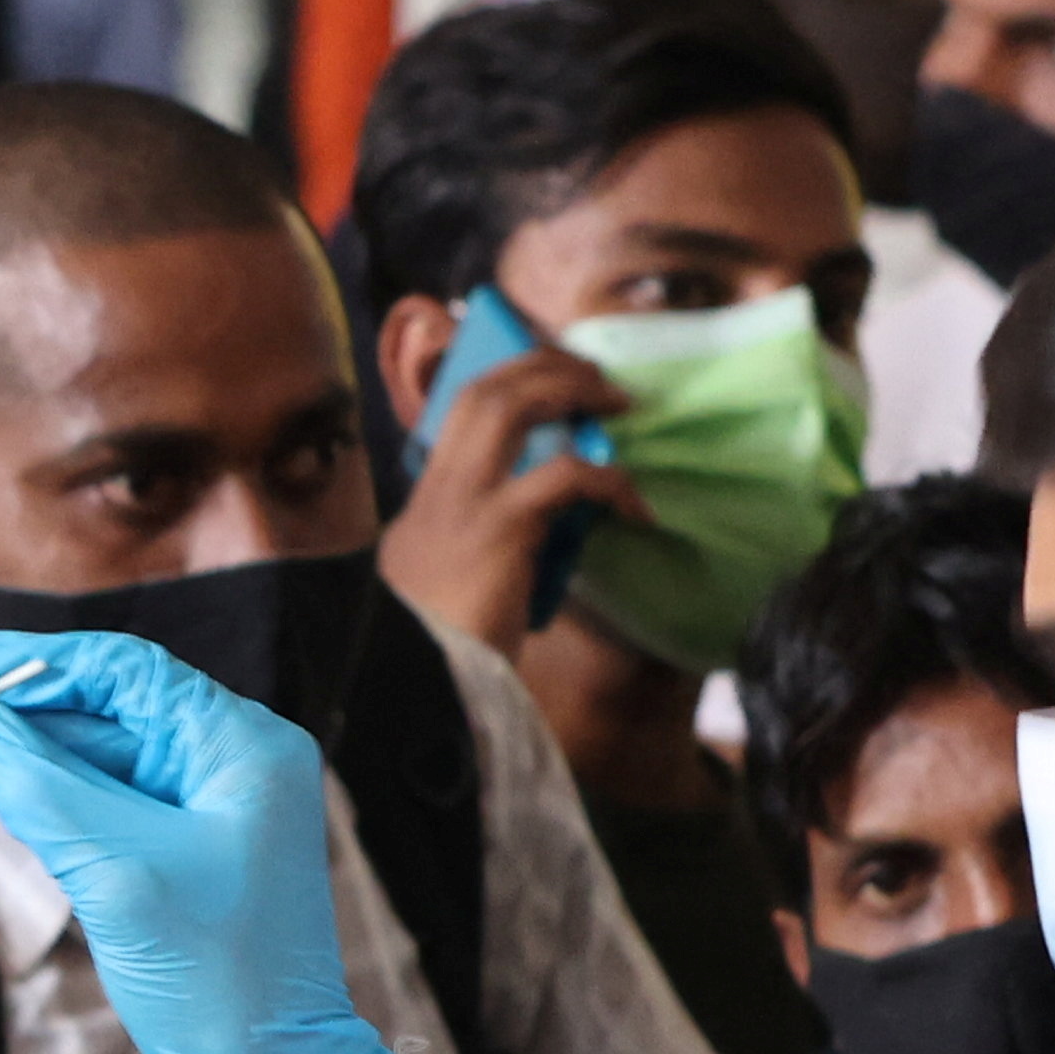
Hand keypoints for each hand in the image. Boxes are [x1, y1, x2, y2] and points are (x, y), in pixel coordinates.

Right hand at [0, 626, 399, 1053]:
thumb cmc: (219, 981)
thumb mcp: (115, 869)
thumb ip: (34, 782)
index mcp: (237, 744)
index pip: (115, 669)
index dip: (18, 663)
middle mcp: (221, 760)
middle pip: (89, 709)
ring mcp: (196, 806)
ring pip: (80, 757)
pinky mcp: (169, 849)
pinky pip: (88, 802)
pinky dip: (27, 799)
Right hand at [371, 334, 630, 652]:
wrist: (418, 685)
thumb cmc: (442, 652)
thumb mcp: (451, 586)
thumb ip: (484, 548)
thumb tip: (542, 533)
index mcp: (424, 504)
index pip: (459, 415)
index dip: (509, 382)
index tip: (554, 379)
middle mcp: (437, 491)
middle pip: (483, 393)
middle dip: (542, 368)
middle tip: (594, 376)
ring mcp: (464, 504)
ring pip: (508, 407)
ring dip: (569, 391)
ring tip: (617, 403)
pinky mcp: (500, 527)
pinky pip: (565, 478)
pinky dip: (609, 481)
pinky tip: (635, 506)